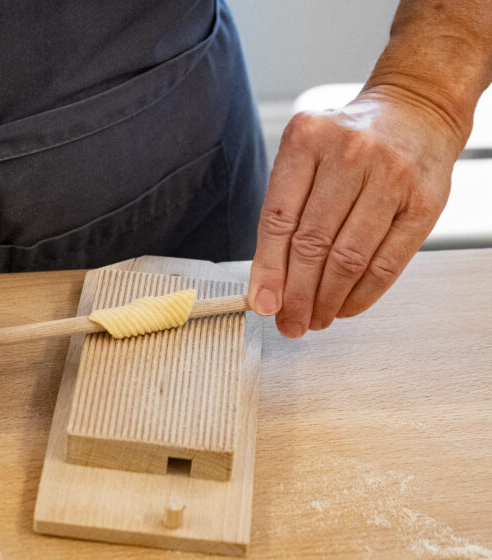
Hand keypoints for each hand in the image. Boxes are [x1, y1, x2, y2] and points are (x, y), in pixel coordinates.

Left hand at [248, 88, 463, 336]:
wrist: (417, 109)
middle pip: (312, 244)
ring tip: (315, 319)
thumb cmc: (351, 142)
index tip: (263, 304)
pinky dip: (361, 296)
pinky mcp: (425, 201)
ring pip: (348, 259)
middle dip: (297, 296)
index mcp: (307, 139)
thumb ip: (284, 214)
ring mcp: (392, 175)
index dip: (268, 271)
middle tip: (291, 322)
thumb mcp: (306, 158)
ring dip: (327, 301)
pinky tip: (345, 307)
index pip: (278, 219)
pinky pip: (386, 264)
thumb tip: (268, 289)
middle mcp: (349, 152)